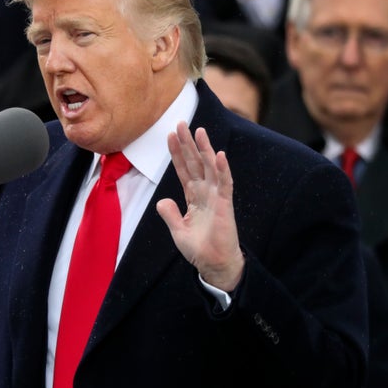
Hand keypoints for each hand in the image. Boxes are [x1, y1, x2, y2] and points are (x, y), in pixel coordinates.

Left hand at [156, 122, 243, 291]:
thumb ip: (170, 214)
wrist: (214, 264)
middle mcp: (205, 192)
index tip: (169, 135)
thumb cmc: (199, 249)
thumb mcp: (178, 231)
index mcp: (193, 197)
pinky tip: (218, 154)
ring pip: (209, 167)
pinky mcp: (225, 204)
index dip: (176, 153)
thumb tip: (162, 201)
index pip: (183, 169)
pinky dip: (222, 169)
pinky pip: (224, 183)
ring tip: (199, 130)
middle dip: (187, 143)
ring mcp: (216, 196)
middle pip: (194, 162)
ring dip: (204, 149)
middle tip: (180, 122)